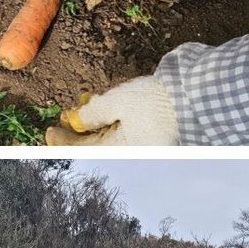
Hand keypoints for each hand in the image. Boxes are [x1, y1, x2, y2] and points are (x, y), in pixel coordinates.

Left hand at [45, 76, 179, 144]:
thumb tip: (75, 120)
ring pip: (110, 138)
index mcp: (123, 150)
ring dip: (94, 125)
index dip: (62, 141)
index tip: (49, 131)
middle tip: (65, 116)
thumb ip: (93, 112)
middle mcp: (133, 152)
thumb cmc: (159, 100)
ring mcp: (144, 146)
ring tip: (84, 108)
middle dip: (78, 131)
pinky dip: (111, 122)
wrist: (199, 95)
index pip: (83, 149)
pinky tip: (105, 109)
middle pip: (96, 145)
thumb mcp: (119, 102)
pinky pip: (124, 133)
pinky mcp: (153, 137)